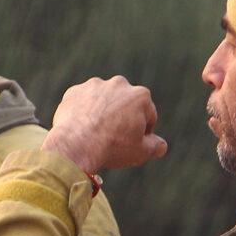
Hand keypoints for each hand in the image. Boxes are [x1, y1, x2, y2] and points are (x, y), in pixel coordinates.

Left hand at [41, 76, 167, 173]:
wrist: (76, 144)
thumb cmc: (112, 147)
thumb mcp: (140, 152)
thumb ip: (155, 147)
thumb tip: (161, 146)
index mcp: (140, 96)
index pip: (147, 115)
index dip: (142, 132)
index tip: (132, 143)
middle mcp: (119, 84)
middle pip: (124, 104)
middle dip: (121, 118)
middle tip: (113, 138)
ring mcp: (94, 85)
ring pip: (102, 101)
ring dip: (101, 112)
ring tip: (94, 134)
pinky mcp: (74, 91)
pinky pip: (81, 102)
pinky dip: (82, 112)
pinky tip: (80, 128)